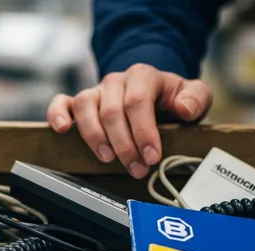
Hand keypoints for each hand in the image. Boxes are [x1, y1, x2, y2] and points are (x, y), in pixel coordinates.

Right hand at [47, 63, 212, 178]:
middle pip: (112, 111)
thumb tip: (185, 109)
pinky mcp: (79, 102)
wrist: (154, 93)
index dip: (143, 132)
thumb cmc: (172, 99)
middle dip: (124, 145)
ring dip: (95, 136)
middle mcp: (116, 81)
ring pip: (85, 106)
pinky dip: (58, 114)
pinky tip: (62, 130)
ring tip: (108, 158)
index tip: (151, 157)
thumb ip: (196, 98)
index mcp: (143, 76)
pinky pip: (62, 102)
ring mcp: (96, 91)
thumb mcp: (194, 96)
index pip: (138, 102)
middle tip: (136, 169)